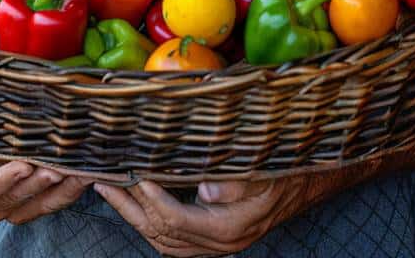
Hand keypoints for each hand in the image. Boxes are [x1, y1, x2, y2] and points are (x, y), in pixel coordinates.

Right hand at [0, 105, 89, 223]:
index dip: (2, 181)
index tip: (24, 165)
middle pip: (13, 199)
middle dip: (39, 185)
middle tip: (62, 166)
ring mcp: (0, 198)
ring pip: (32, 203)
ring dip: (58, 191)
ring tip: (81, 172)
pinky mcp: (15, 190)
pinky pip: (42, 197)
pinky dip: (64, 189)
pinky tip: (86, 173)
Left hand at [94, 178, 307, 256]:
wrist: (309, 182)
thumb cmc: (286, 170)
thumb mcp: (263, 170)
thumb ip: (234, 182)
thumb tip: (205, 189)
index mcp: (229, 226)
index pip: (176, 220)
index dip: (152, 198)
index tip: (134, 174)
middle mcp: (220, 241)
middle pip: (161, 233)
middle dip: (129, 207)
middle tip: (105, 181)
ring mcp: (217, 243)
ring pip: (163, 241)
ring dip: (134, 216)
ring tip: (111, 190)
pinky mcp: (215, 237)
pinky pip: (174, 241)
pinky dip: (151, 223)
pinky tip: (137, 204)